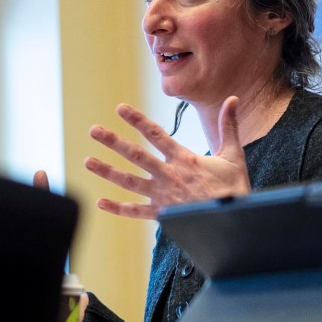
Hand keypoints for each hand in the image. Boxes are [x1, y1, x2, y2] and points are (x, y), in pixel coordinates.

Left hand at [83, 97, 251, 219]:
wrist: (234, 221)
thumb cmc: (234, 188)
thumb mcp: (233, 154)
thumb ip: (228, 126)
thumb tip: (233, 99)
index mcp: (185, 159)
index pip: (156, 134)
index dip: (137, 120)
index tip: (120, 109)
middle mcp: (169, 175)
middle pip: (136, 156)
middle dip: (113, 142)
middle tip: (94, 131)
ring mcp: (163, 196)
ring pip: (130, 181)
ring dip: (108, 171)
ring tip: (88, 161)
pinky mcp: (163, 214)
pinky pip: (137, 211)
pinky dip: (118, 208)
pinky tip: (101, 202)